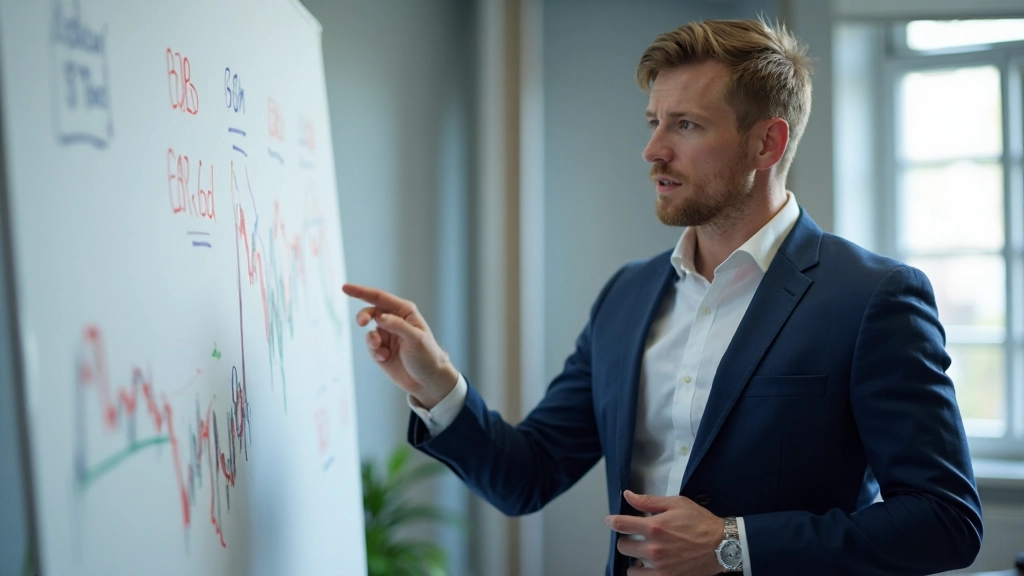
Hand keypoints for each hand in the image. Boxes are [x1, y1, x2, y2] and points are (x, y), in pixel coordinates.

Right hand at [342, 283, 458, 407]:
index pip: (380, 298)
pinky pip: (370, 346)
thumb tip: (379, 316)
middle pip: (371, 312)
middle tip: (362, 323)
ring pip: (369, 332)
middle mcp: (394, 320)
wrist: (427, 381)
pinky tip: (385, 358)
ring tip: (381, 349)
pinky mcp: (382, 350)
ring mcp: (387, 335)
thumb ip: (397, 326)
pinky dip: (374, 352)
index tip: (345, 287)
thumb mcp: (416, 339)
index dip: (362, 292)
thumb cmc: (427, 356)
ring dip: (372, 340)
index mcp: (405, 312)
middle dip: (364, 317)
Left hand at [605, 490, 724, 575]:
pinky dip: (642, 572)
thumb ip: (649, 501)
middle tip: (636, 537)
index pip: (621, 525)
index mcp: (655, 527)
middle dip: (627, 540)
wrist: (722, 545)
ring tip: (642, 554)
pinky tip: (648, 566)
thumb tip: (629, 495)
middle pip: (623, 546)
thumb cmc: (701, 523)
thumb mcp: (676, 504)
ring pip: (630, 567)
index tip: (611, 521)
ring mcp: (659, 566)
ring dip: (634, 559)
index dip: (612, 522)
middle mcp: (654, 548)